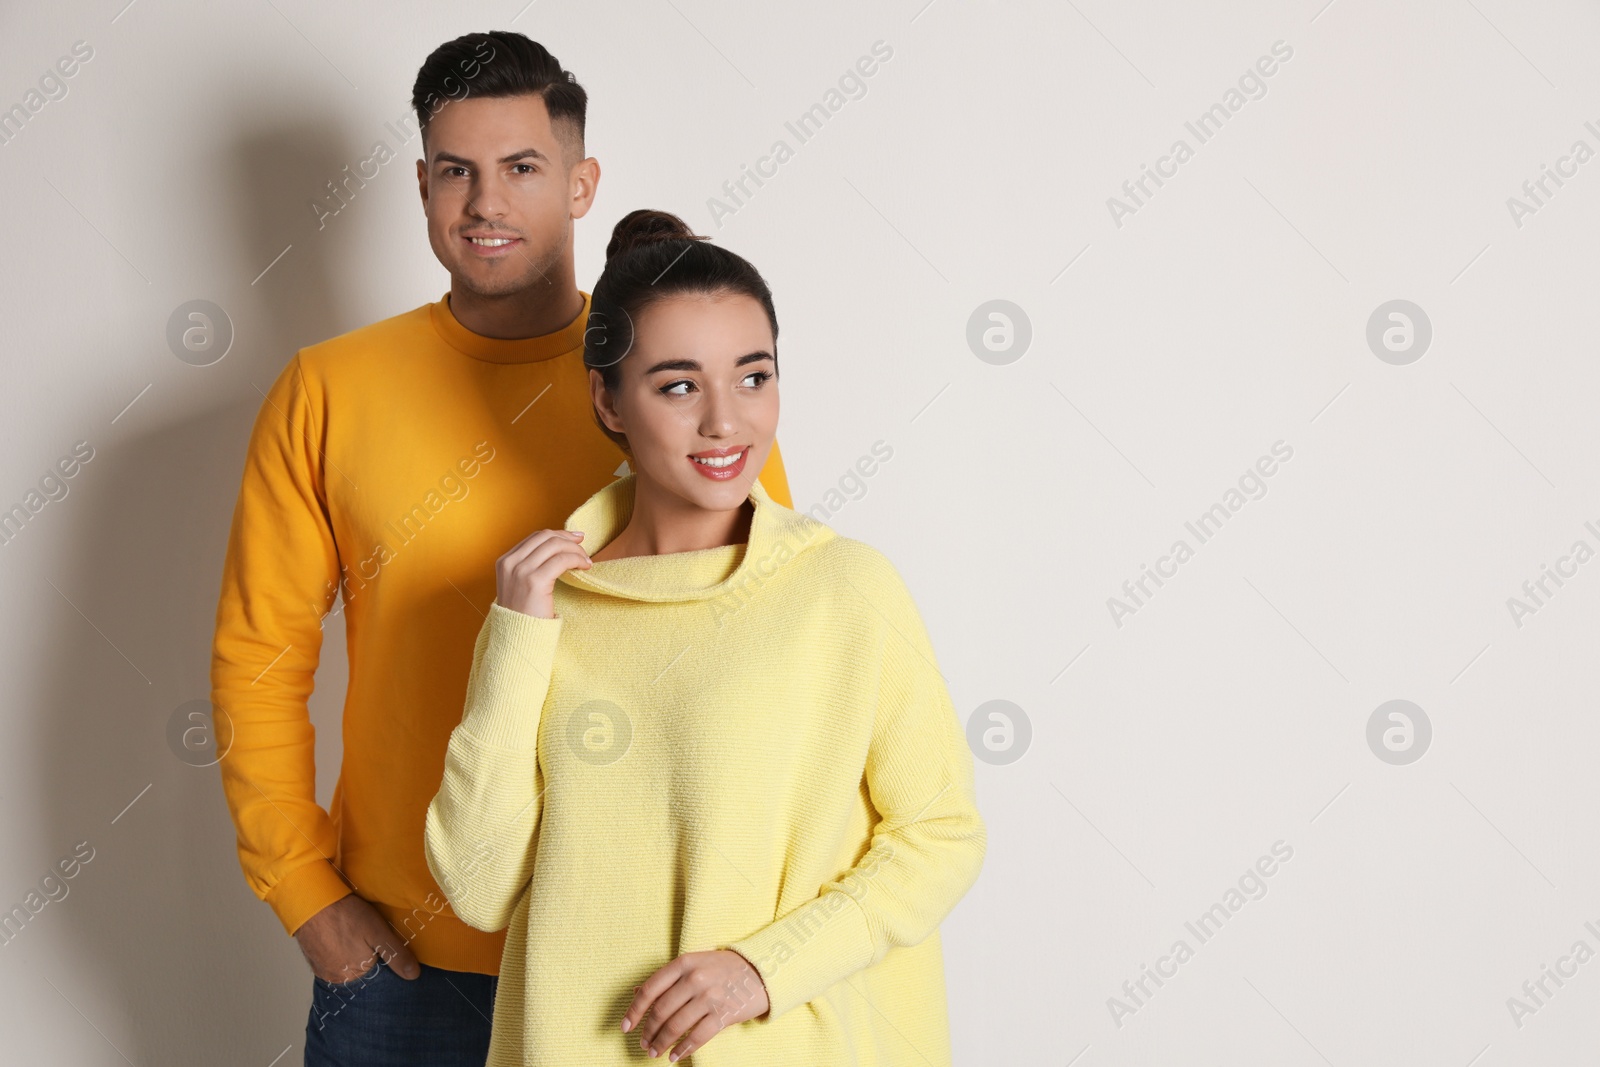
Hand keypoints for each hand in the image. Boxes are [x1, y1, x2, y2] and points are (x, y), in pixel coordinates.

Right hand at [293, 893, 420, 982]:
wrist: (310, 902)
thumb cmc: (345, 916)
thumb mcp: (378, 932)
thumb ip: (395, 954)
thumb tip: (413, 975)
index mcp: (354, 976)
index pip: (377, 979)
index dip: (385, 965)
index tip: (390, 953)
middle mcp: (336, 979)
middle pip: (361, 974)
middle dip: (370, 961)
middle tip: (372, 942)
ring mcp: (323, 970)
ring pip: (346, 967)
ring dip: (354, 957)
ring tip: (359, 939)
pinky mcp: (314, 959)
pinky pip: (332, 961)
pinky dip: (340, 953)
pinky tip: (345, 939)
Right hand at [495, 528, 589, 617]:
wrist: (518, 638)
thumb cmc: (524, 615)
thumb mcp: (519, 586)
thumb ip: (530, 567)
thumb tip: (556, 549)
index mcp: (504, 562)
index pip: (535, 537)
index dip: (557, 535)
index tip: (574, 538)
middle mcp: (510, 563)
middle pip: (545, 537)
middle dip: (568, 538)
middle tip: (583, 545)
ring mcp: (520, 571)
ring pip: (555, 545)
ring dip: (575, 550)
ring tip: (586, 560)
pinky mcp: (534, 581)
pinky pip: (562, 560)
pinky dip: (577, 559)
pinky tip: (585, 567)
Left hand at [621, 949, 769, 1060]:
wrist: (761, 970)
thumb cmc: (722, 967)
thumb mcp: (694, 963)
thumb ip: (666, 977)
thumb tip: (635, 992)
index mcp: (684, 963)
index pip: (650, 989)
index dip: (634, 1011)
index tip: (626, 1027)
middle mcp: (695, 979)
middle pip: (661, 1011)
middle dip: (648, 1032)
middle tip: (644, 1044)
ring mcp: (710, 996)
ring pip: (676, 1026)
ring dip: (661, 1043)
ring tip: (655, 1053)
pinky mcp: (724, 1014)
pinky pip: (697, 1036)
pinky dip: (683, 1049)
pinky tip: (675, 1056)